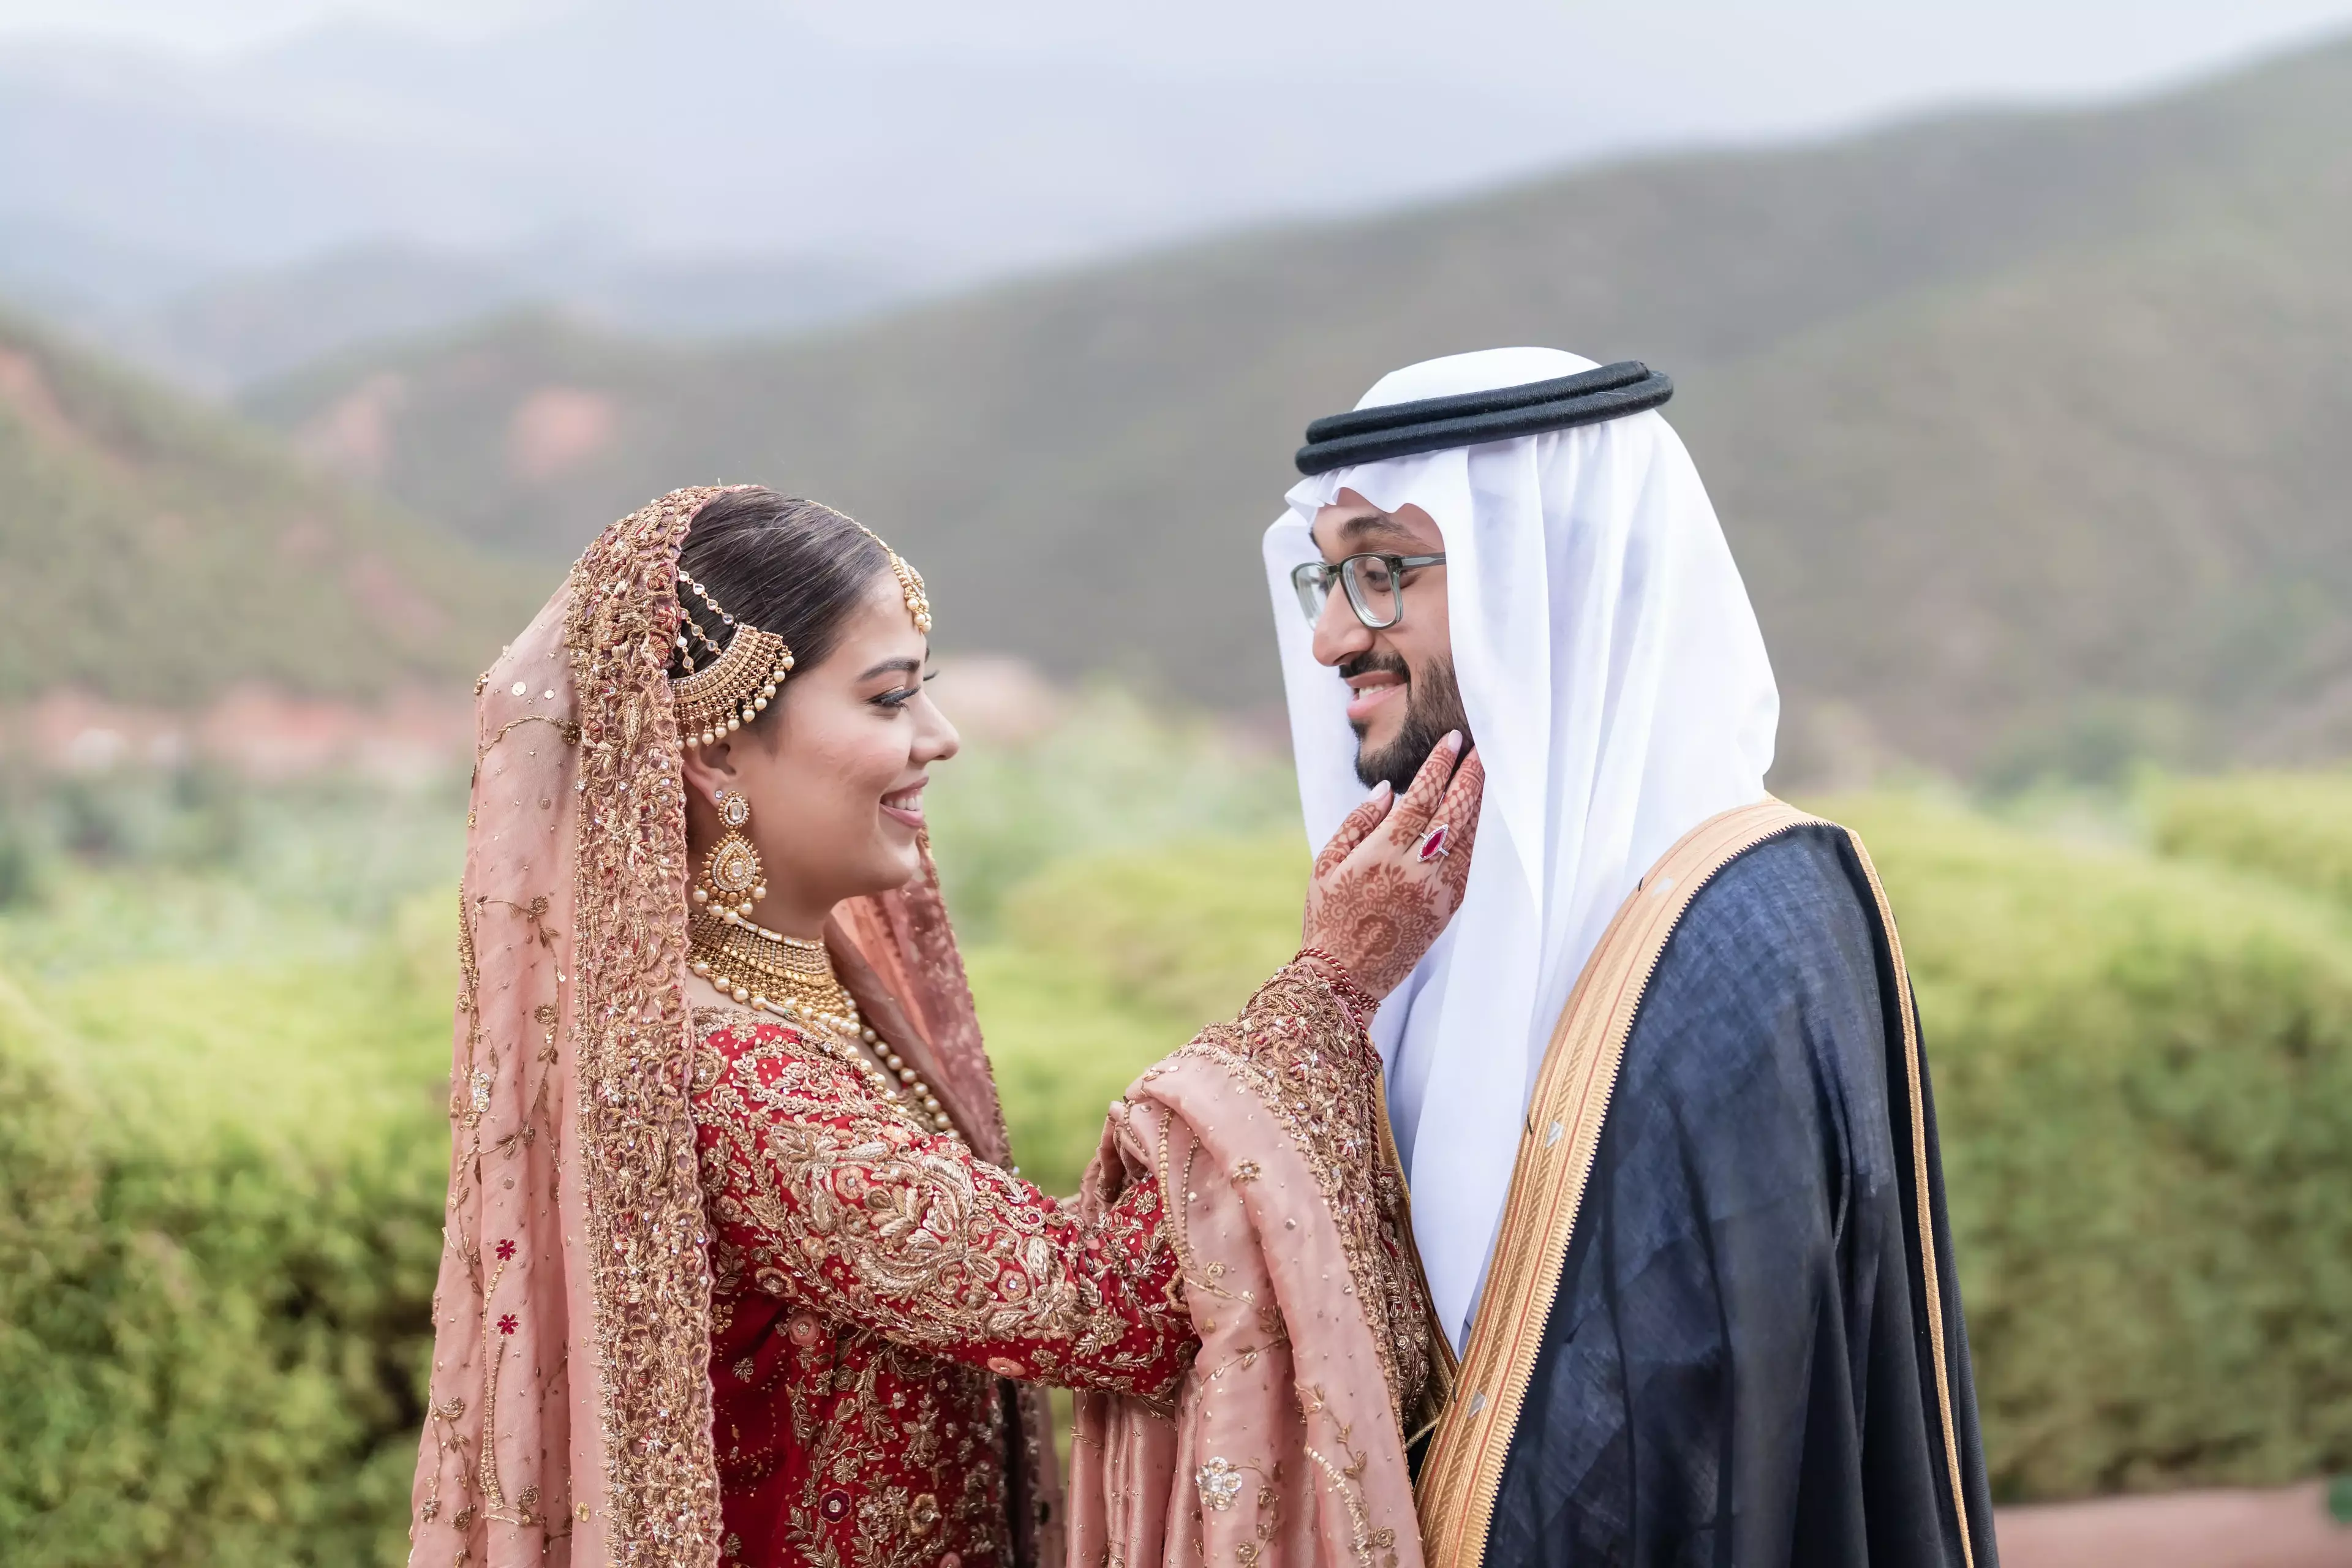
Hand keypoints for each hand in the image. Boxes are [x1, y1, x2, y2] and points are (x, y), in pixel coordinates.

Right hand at [1301, 733, 1483, 1001]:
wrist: (1346, 974)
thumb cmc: (1329, 915)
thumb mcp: (1326, 864)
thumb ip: (1357, 823)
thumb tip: (1387, 791)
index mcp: (1381, 855)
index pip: (1420, 799)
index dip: (1439, 767)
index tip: (1452, 741)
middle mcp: (1414, 870)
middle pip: (1452, 812)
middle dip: (1469, 776)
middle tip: (1481, 748)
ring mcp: (1436, 890)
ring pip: (1467, 836)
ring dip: (1478, 802)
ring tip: (1485, 775)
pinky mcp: (1448, 908)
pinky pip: (1468, 862)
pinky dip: (1475, 834)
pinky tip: (1477, 817)